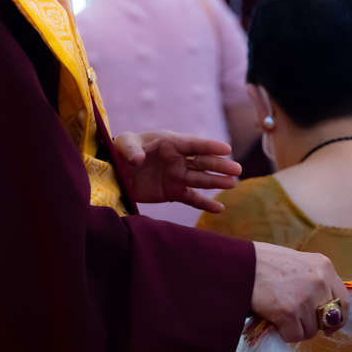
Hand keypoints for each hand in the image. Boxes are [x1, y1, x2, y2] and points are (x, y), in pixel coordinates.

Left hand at [112, 130, 240, 211]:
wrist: (114, 172)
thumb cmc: (120, 151)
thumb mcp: (124, 144)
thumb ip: (131, 150)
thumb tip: (138, 159)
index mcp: (170, 142)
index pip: (194, 144)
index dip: (210, 146)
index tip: (227, 149)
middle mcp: (178, 159)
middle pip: (203, 162)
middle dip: (220, 166)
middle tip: (237, 170)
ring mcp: (177, 176)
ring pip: (201, 179)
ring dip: (217, 182)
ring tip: (233, 184)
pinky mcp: (173, 192)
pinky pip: (192, 198)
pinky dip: (205, 204)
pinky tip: (219, 208)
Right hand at [250, 242, 349, 342]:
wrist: (240, 264)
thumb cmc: (263, 263)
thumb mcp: (298, 263)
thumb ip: (314, 281)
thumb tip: (324, 310)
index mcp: (324, 266)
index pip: (344, 300)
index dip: (338, 318)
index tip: (329, 326)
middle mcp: (320, 281)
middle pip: (329, 319)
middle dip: (314, 324)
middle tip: (297, 322)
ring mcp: (305, 297)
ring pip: (311, 331)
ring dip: (296, 328)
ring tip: (279, 313)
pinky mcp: (289, 312)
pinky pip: (294, 336)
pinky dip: (283, 333)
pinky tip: (273, 318)